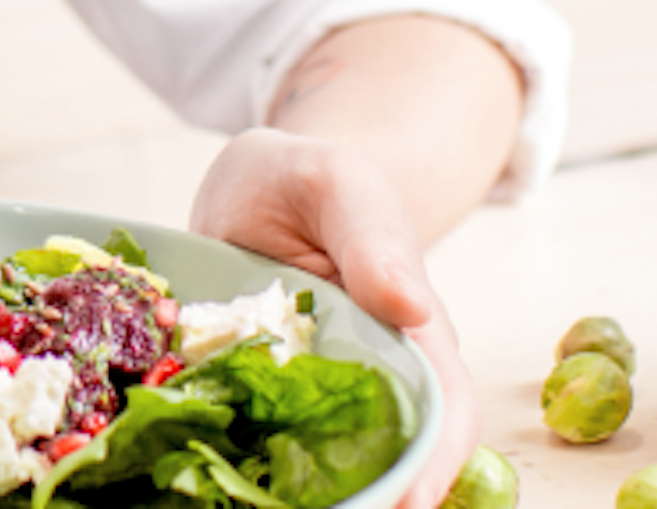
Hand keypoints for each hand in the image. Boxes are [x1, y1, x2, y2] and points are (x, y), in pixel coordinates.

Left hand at [191, 127, 480, 508]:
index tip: (406, 504)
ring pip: (324, 465)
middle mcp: (372, 377)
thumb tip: (411, 305)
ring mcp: (314, 396)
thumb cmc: (309, 180)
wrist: (261, 187)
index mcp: (412, 333)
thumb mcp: (336, 185)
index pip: (443, 413)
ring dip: (307, 497)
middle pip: (390, 457)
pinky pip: (257, 446)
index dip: (433, 466)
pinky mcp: (260, 402)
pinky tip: (213, 489)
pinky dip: (242, 475)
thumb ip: (371, 237)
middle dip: (370, 499)